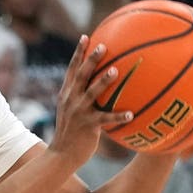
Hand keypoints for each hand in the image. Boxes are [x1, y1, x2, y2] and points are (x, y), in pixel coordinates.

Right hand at [49, 37, 132, 168]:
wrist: (61, 155)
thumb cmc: (70, 134)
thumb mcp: (70, 112)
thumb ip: (80, 98)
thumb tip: (98, 87)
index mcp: (66, 94)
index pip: (72, 70)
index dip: (78, 53)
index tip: (86, 37)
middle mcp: (71, 100)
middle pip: (81, 75)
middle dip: (91, 59)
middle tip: (103, 46)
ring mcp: (78, 112)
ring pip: (91, 93)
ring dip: (103, 81)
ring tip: (116, 70)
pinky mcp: (88, 126)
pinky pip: (105, 119)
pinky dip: (118, 116)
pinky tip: (131, 114)